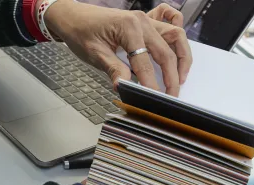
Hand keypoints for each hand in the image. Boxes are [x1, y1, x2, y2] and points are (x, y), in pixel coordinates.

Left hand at [41, 1, 192, 95]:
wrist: (71, 16)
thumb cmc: (80, 32)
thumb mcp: (94, 53)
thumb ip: (113, 69)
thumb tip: (124, 87)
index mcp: (129, 28)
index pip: (144, 62)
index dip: (151, 83)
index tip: (155, 99)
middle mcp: (142, 21)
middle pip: (166, 51)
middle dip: (172, 76)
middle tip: (172, 95)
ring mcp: (146, 19)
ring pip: (175, 36)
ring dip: (181, 57)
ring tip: (181, 77)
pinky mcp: (145, 21)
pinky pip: (169, 22)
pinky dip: (176, 35)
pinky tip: (176, 49)